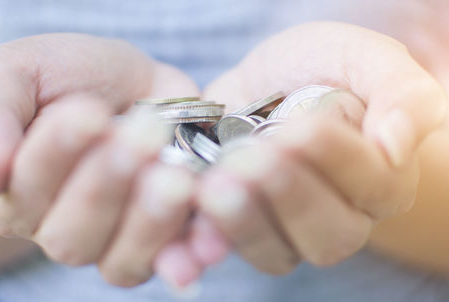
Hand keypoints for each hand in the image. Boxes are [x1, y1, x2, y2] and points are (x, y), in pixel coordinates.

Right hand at [0, 33, 198, 286]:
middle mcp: (56, 226)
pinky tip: (204, 239)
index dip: (58, 152)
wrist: (123, 83)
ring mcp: (108, 240)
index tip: (89, 112)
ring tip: (173, 177)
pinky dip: (185, 252)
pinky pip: (165, 261)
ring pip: (119, 258)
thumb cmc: (66, 77)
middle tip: (142, 137)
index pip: (26, 186)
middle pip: (72, 232)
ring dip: (147, 220)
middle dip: (107, 183)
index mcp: (15, 189)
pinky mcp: (156, 239)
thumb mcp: (18, 72)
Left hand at [156, 21, 445, 284]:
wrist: (267, 82)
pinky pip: (230, 248)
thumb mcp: (363, 58)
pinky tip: (197, 200)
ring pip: (277, 252)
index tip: (300, 128)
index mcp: (380, 176)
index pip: (372, 184)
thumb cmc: (319, 68)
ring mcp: (288, 228)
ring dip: (246, 220)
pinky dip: (209, 232)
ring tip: (219, 182)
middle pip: (329, 234)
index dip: (335, 159)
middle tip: (255, 158)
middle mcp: (340, 215)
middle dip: (289, 196)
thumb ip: (399, 93)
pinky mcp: (243, 227)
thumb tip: (396, 146)